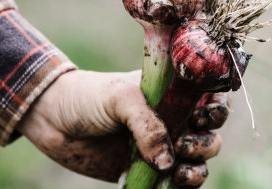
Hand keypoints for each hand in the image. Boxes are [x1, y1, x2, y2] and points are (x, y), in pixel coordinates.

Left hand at [17, 69, 230, 186]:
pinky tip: (169, 184)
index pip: (209, 95)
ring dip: (197, 169)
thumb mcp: (120, 99)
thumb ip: (148, 125)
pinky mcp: (147, 171)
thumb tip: (168, 161)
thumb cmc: (88, 97)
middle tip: (184, 144)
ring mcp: (161, 146)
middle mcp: (172, 118)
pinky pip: (174, 183)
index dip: (218, 106)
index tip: (206, 116)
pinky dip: (179, 187)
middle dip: (206, 142)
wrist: (53, 120)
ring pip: (198, 161)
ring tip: (178, 171)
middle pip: (210, 133)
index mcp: (171, 92)